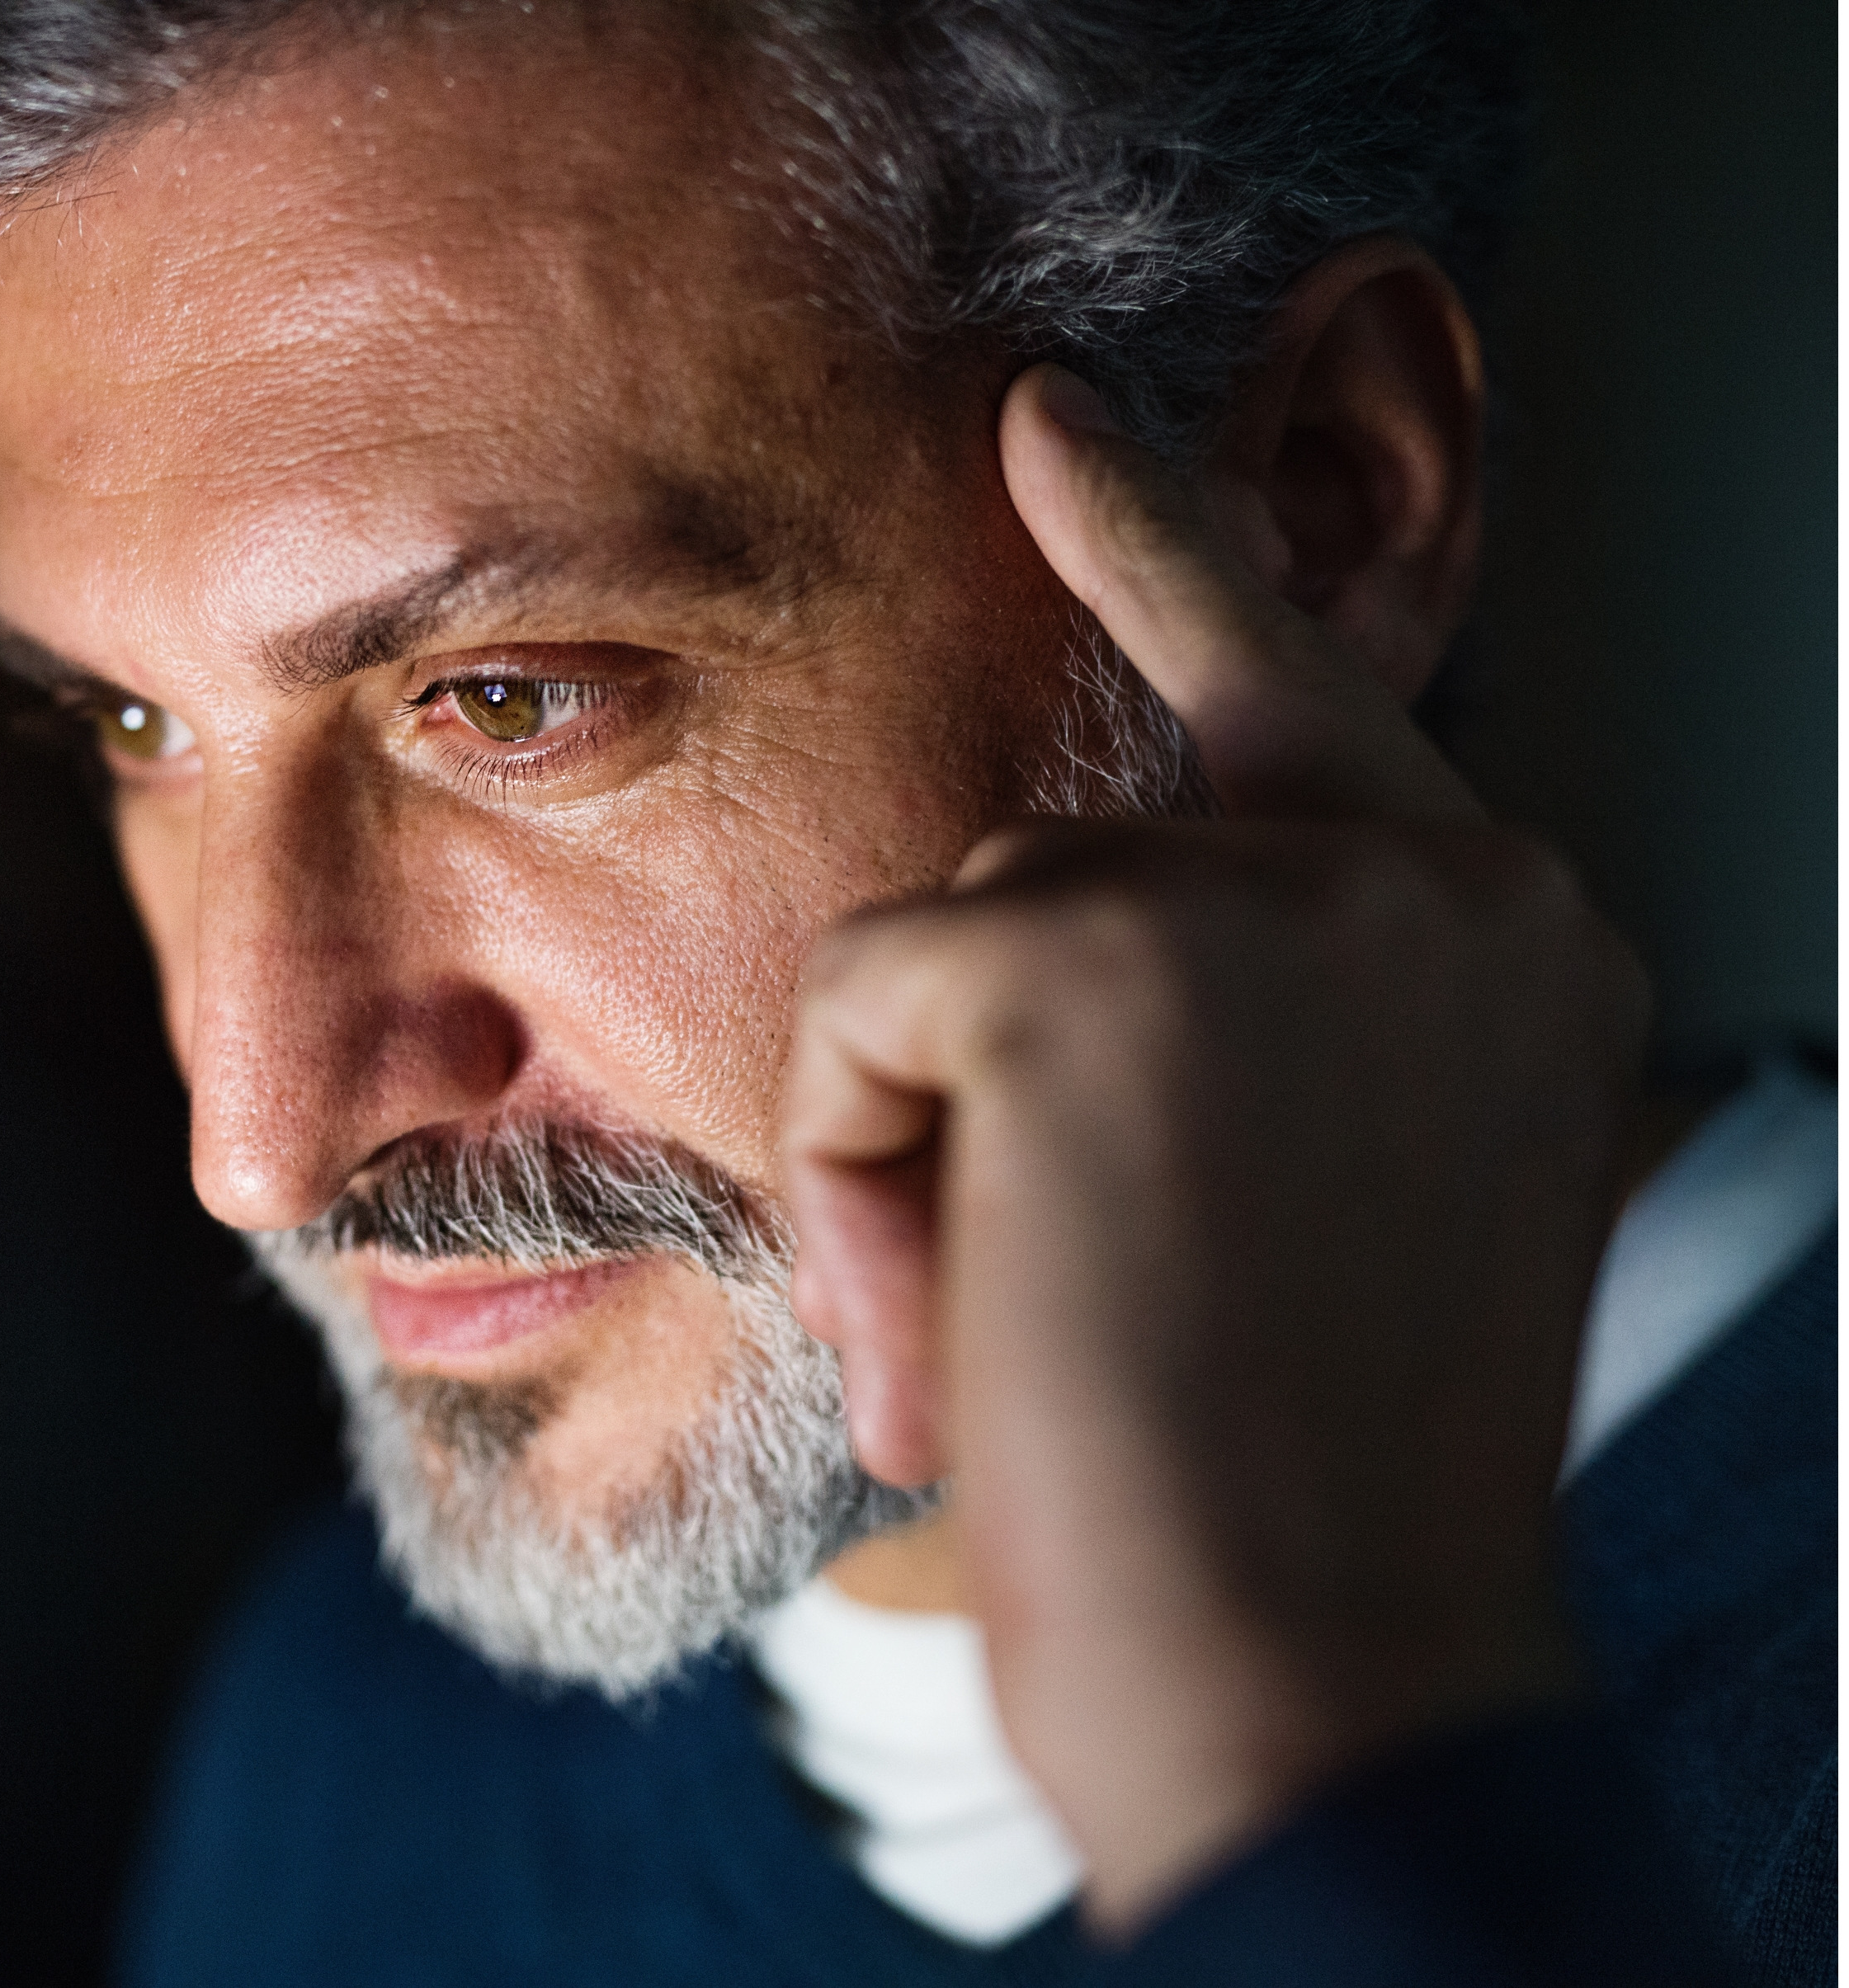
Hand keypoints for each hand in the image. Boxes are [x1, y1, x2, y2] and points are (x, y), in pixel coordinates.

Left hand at [779, 363, 1648, 1934]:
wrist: (1319, 1680)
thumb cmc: (1293, 1493)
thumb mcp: (1325, 1196)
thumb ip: (1240, 1019)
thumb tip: (1014, 948)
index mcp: (1505, 933)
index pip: (1297, 687)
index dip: (1157, 548)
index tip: (1044, 419)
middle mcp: (1434, 872)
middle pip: (1059, 866)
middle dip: (982, 1086)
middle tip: (1068, 1307)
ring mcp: (1279, 889)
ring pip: (948, 944)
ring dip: (928, 1158)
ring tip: (1037, 1345)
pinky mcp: (1096, 948)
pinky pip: (863, 1005)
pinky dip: (862, 1174)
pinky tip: (975, 1317)